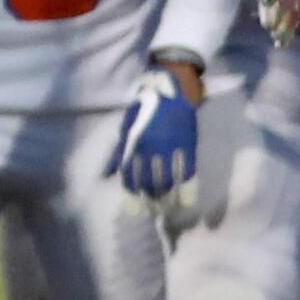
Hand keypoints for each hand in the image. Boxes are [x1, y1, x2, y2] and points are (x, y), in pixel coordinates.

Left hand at [107, 66, 200, 208]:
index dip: (132, 196)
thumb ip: (121, 150)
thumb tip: (111, 173)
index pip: (129, 176)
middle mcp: (148, 147)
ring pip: (168, 180)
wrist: (169, 86)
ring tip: (169, 209)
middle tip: (156, 211)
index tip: (135, 212)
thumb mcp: (126, 126)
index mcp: (131, 143)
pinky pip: (188, 171)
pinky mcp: (187, 143)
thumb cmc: (145, 107)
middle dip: (152, 200)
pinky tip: (188, 201)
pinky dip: (188, 188)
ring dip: (168, 198)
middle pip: (149, 182)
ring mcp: (169, 146)